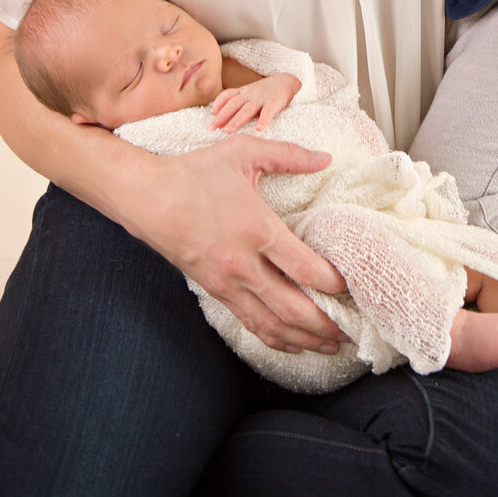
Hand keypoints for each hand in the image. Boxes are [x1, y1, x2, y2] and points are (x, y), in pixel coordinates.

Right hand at [132, 134, 347, 353]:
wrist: (146, 197)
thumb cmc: (194, 173)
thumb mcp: (243, 152)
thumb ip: (288, 155)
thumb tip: (325, 158)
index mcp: (255, 229)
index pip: (304, 268)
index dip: (333, 282)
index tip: (351, 287)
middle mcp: (243, 264)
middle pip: (293, 308)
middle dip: (325, 324)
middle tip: (351, 329)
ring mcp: (226, 283)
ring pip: (272, 324)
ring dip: (304, 339)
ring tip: (330, 344)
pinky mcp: (215, 291)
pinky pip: (249, 323)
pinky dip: (274, 338)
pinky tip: (292, 343)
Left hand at [211, 73, 300, 133]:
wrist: (286, 81)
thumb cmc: (264, 91)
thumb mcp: (248, 93)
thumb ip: (236, 101)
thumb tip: (217, 114)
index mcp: (243, 92)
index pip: (228, 95)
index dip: (219, 104)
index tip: (211, 114)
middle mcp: (250, 94)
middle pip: (234, 104)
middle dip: (222, 116)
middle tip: (212, 128)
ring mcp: (262, 98)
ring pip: (247, 109)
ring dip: (237, 120)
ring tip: (229, 130)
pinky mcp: (274, 103)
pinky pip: (268, 112)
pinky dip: (263, 120)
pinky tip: (258, 129)